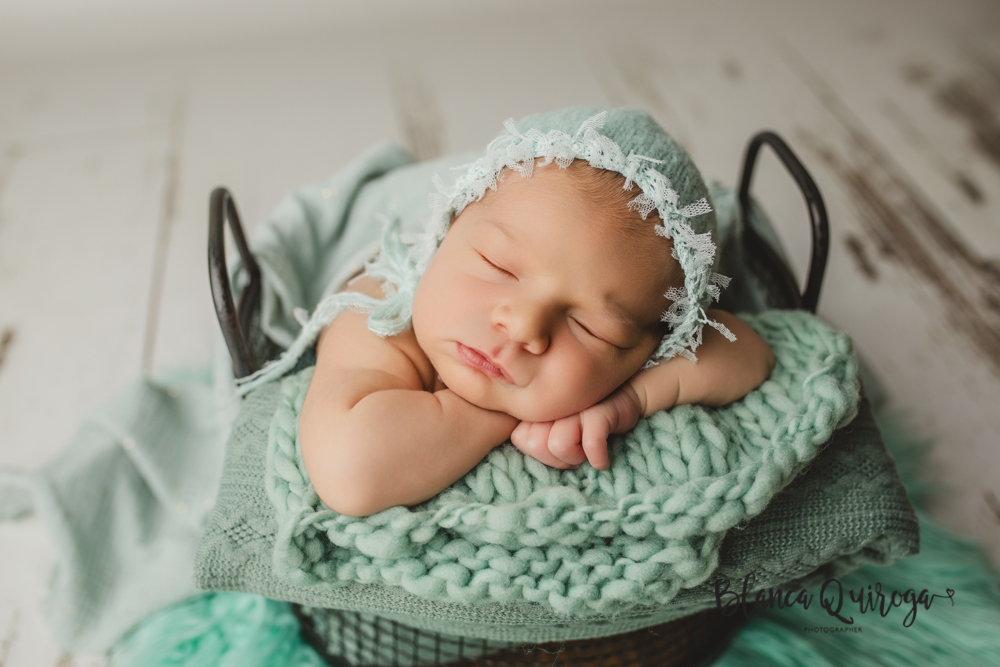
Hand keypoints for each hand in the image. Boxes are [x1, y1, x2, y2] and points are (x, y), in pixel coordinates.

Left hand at [509, 382, 643, 470]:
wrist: (627, 392)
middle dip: (557, 458)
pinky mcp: (600, 410)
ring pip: (559, 445)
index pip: (520, 439)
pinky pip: (591, 443)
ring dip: (576, 458)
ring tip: (587, 449)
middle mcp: (553, 400)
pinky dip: (598, 458)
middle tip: (575, 449)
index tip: (559, 444)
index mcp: (538, 403)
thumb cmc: (585, 415)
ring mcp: (577, 404)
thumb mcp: (554, 425)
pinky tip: (602, 459)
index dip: (541, 452)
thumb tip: (528, 448)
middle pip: (536, 444)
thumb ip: (535, 435)